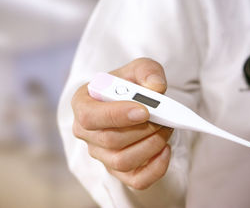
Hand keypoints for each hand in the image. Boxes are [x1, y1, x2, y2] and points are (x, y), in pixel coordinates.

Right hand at [71, 58, 172, 189]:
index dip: (115, 116)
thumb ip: (147, 71)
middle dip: (142, 130)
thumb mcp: (138, 68)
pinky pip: (135, 180)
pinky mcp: (117, 170)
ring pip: (122, 161)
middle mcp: (86, 132)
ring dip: (151, 146)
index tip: (143, 111)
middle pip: (109, 140)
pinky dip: (155, 168)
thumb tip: (156, 88)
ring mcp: (100, 154)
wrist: (133, 102)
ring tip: (166, 129)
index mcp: (82, 104)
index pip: (89, 116)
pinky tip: (165, 150)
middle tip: (164, 118)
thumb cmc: (130, 85)